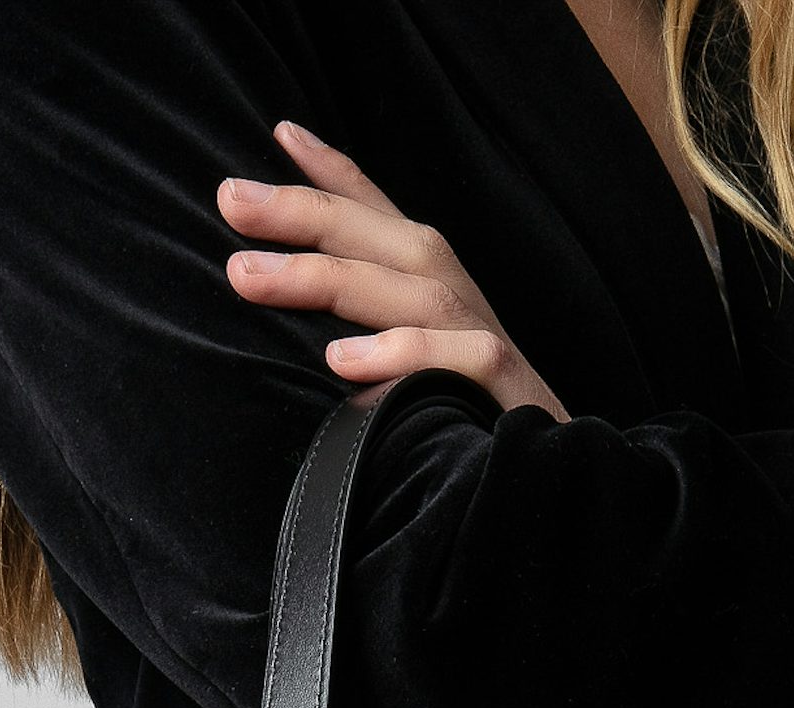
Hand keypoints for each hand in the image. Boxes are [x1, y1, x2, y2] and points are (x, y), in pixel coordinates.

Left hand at [220, 123, 568, 417]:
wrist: (562, 489)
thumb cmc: (477, 436)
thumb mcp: (415, 381)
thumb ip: (371, 342)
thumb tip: (301, 338)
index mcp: (438, 296)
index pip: (386, 220)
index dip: (337, 173)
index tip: (281, 133)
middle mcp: (463, 306)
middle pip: (388, 237)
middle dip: (306, 212)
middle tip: (230, 200)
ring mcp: (488, 345)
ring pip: (413, 288)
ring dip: (327, 276)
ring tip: (248, 274)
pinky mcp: (511, 398)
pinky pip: (462, 360)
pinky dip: (405, 355)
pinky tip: (343, 362)